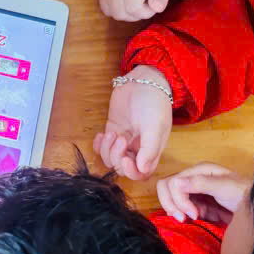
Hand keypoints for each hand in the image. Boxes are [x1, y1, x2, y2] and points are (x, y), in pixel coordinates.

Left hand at [94, 65, 172, 179]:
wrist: (143, 80)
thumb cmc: (154, 102)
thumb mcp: (155, 126)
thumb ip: (150, 149)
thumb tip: (142, 169)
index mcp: (151, 151)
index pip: (140, 173)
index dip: (131, 172)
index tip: (124, 159)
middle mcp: (137, 149)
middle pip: (122, 167)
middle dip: (117, 156)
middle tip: (119, 137)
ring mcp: (123, 140)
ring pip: (109, 158)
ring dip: (107, 149)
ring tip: (112, 132)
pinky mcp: (112, 130)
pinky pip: (101, 147)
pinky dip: (98, 144)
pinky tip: (101, 134)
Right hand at [98, 0, 175, 21]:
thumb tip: (158, 9)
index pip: (134, 8)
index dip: (147, 12)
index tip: (154, 2)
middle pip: (122, 14)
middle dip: (138, 14)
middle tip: (147, 1)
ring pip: (114, 14)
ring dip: (128, 14)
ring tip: (137, 0)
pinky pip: (107, 10)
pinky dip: (118, 10)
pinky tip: (127, 0)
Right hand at [156, 163, 249, 225]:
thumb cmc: (245, 195)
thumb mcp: (224, 187)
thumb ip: (201, 183)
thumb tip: (176, 182)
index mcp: (198, 171)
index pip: (172, 183)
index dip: (178, 199)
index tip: (193, 214)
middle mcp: (194, 179)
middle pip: (166, 189)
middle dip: (172, 205)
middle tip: (184, 219)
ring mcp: (195, 192)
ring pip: (172, 200)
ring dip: (177, 211)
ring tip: (191, 220)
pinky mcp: (198, 204)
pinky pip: (182, 209)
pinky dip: (185, 216)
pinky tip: (199, 220)